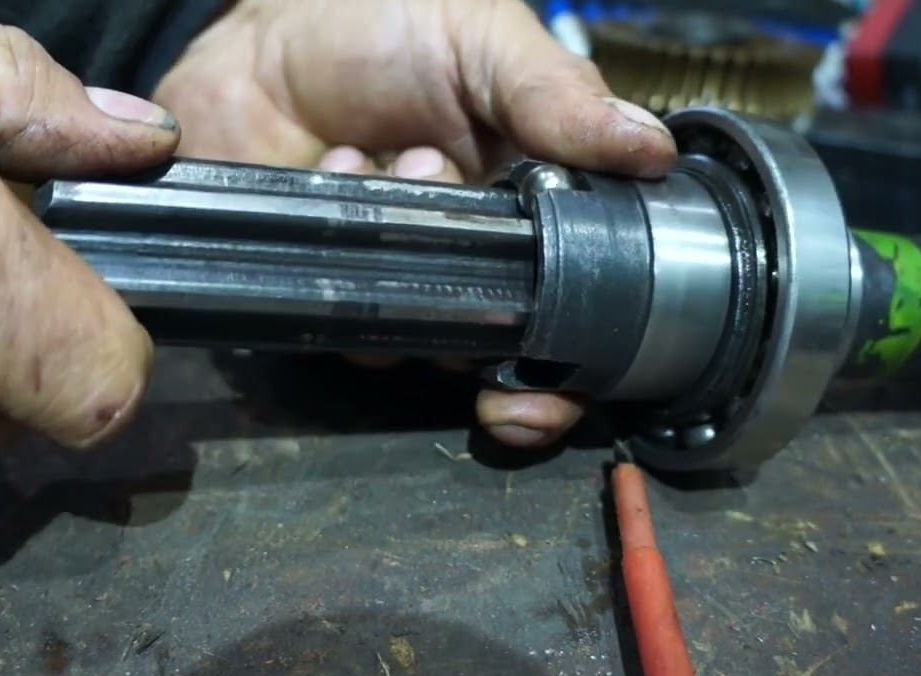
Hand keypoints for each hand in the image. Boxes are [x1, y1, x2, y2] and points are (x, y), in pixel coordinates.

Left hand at [153, 0, 675, 447]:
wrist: (269, 18)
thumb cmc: (385, 17)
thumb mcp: (486, 39)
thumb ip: (558, 97)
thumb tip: (651, 150)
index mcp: (522, 211)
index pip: (560, 318)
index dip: (557, 372)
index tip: (538, 393)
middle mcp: (457, 257)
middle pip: (479, 348)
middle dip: (470, 318)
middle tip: (459, 240)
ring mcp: (382, 270)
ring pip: (400, 332)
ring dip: (400, 254)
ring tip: (390, 158)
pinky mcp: (313, 272)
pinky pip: (325, 300)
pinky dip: (338, 225)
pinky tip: (337, 158)